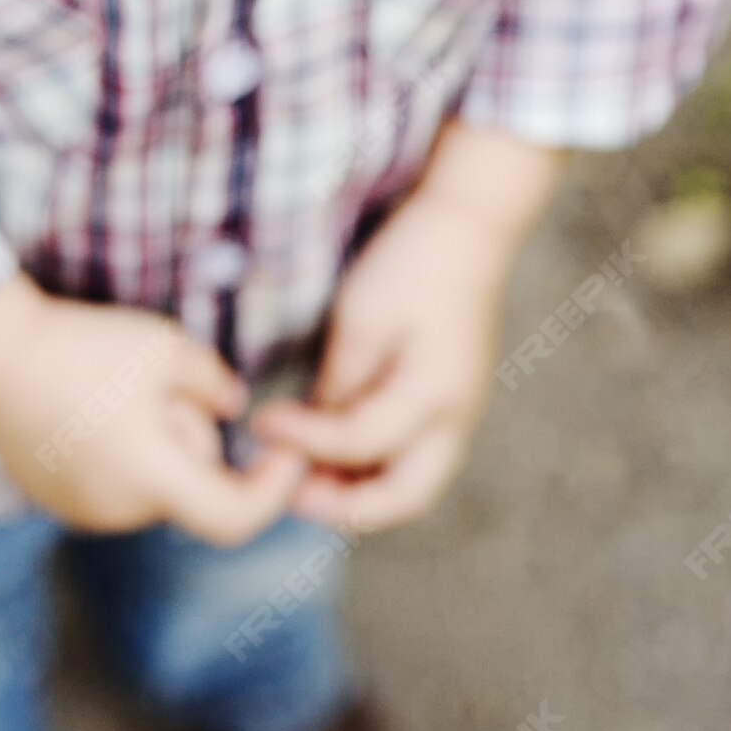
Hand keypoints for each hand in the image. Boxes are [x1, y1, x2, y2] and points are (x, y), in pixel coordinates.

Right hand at [0, 275, 306, 544]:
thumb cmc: (84, 350)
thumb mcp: (165, 349)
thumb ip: (213, 383)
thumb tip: (233, 408)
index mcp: (154, 482)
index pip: (235, 519)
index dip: (273, 492)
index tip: (285, 452)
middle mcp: (119, 512)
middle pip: (188, 485)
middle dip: (192, 437)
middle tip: (165, 380)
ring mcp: (81, 510)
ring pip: (149, 481)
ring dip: (155, 443)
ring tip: (117, 385)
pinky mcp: (54, 497)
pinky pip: (110, 479)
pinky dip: (119, 448)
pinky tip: (89, 400)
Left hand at [250, 124, 563, 531]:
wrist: (469, 224)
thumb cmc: (414, 263)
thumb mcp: (362, 318)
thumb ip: (340, 383)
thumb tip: (316, 432)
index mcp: (434, 396)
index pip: (358, 444)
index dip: (304, 442)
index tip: (261, 426)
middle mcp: (456, 418)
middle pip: (406, 496)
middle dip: (347, 507)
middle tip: (293, 496)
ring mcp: (461, 411)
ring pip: (415, 481)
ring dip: (363, 490)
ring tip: (308, 479)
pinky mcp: (453, 397)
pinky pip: (417, 453)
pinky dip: (378, 465)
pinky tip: (339, 451)